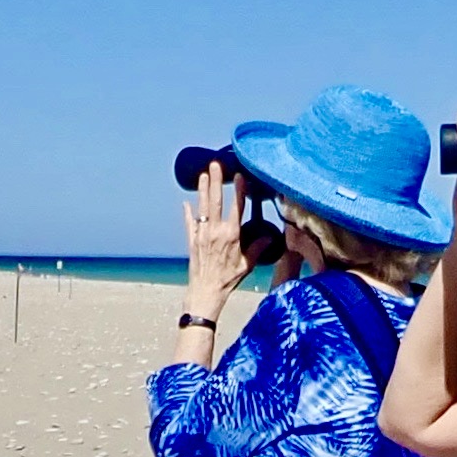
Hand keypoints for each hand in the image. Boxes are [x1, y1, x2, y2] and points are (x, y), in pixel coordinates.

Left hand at [182, 162, 247, 312]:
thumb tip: (270, 238)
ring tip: (202, 175)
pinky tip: (187, 203)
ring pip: (202, 207)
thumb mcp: (247, 264)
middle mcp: (216, 232)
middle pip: (216, 201)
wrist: (205, 292)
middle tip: (215, 164)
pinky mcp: (191, 241)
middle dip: (216, 181)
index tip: (239, 175)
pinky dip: (188, 213)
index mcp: (232, 235)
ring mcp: (202, 235)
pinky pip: (189, 223)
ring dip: (202, 190)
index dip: (239, 190)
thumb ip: (257, 248)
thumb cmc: (227, 280)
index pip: (237, 207)